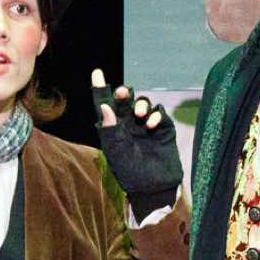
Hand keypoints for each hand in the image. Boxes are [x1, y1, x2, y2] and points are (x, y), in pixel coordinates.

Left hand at [91, 69, 181, 219]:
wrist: (153, 187)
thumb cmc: (130, 173)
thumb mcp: (116, 152)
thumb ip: (110, 129)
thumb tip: (105, 106)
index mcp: (113, 128)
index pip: (105, 105)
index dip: (101, 88)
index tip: (97, 72)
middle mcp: (128, 123)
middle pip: (125, 100)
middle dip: (124, 93)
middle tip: (123, 93)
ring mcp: (146, 124)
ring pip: (143, 103)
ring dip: (141, 104)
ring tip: (140, 115)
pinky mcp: (163, 128)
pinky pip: (159, 113)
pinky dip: (156, 114)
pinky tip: (152, 124)